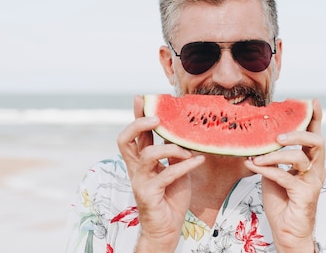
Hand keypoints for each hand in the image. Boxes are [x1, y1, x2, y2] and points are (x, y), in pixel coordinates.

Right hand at [117, 96, 204, 252]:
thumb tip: (183, 132)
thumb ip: (175, 152)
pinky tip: (199, 161)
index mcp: (141, 160)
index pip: (134, 134)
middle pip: (126, 139)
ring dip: (171, 148)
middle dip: (139, 124)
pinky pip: (167, 174)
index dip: (136, 115)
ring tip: (188, 150)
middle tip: (157, 118)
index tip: (141, 98)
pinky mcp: (149, 193)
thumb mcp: (176, 169)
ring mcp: (140, 180)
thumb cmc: (171, 197)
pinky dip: (185, 165)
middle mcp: (136, 168)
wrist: (168, 227)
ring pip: (148, 155)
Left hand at [244, 99, 325, 252]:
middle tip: (277, 135)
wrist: (286, 231)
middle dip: (297, 133)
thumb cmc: (282, 201)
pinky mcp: (304, 195)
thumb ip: (272, 157)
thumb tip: (257, 141)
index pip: (315, 135)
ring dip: (275, 155)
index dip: (315, 118)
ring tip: (257, 156)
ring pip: (299, 158)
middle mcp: (316, 170)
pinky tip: (253, 166)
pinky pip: (285, 176)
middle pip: (317, 142)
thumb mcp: (274, 173)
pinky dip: (267, 170)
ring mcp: (312, 182)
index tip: (311, 101)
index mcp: (311, 162)